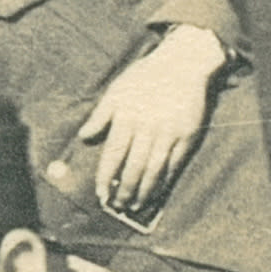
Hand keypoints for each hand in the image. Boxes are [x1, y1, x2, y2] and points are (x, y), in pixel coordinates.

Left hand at [76, 26, 221, 217]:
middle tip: (118, 206)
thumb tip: (83, 138)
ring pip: (154, 170)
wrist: (182, 65)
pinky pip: (174, 165)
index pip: (113, 154)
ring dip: (144, 191)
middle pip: (134, 167)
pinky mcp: (187, 136)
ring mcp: (169, 133)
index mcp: (127, 117)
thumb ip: (100, 116)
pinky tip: (157, 192)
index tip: (100, 193)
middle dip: (124, 190)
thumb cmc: (145, 78)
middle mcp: (147, 127)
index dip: (105, 177)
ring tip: (135, 206)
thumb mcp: (117, 90)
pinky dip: (165, 182)